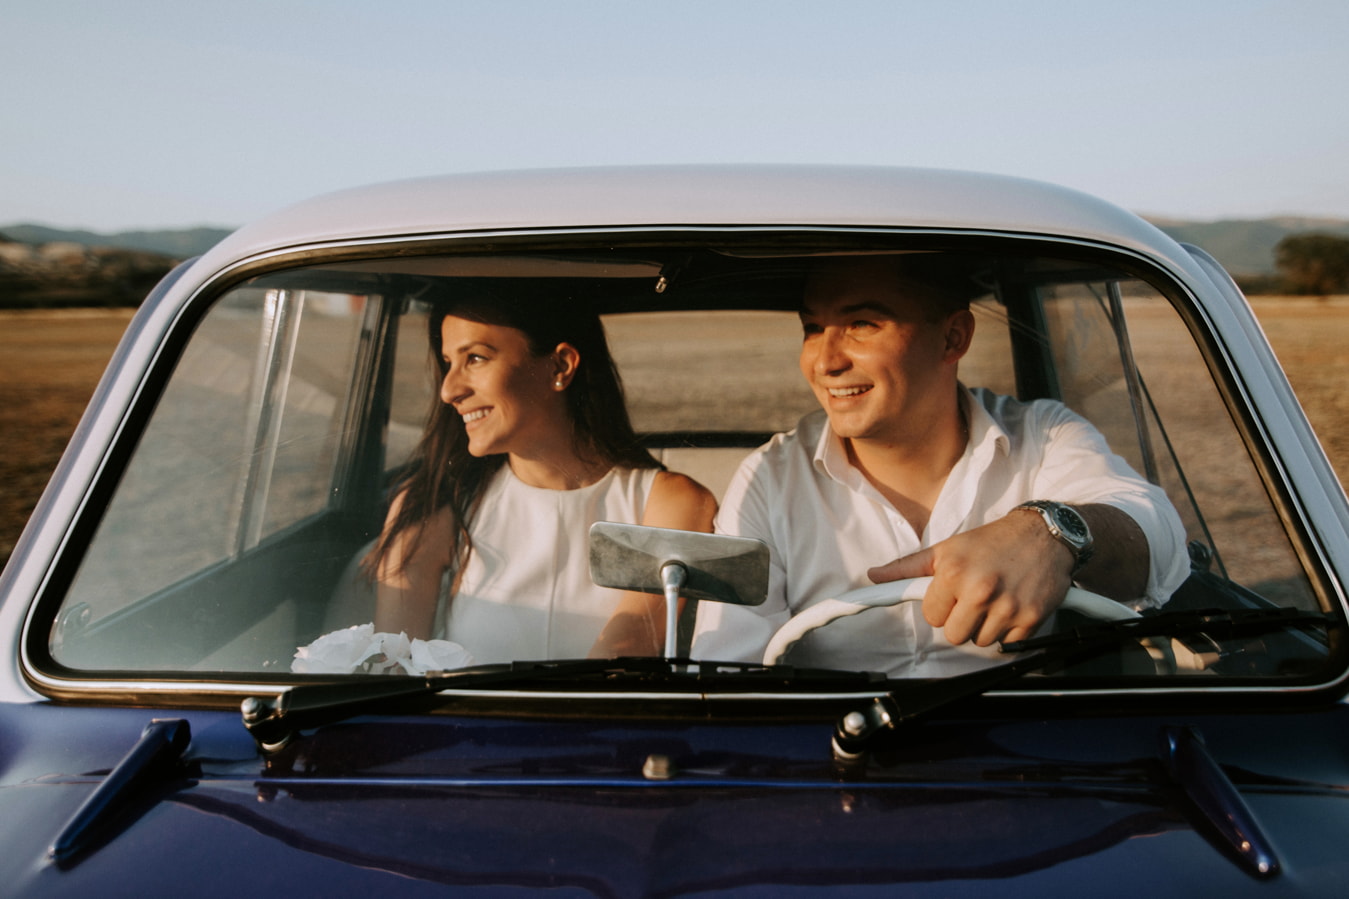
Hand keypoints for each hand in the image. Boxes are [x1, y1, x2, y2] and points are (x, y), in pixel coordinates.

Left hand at [866, 512, 1075, 645]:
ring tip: (993, 601)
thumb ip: (908, 567)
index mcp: (953, 573)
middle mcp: (980, 590)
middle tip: (973, 600)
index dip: (941, 607)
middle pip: (954, 635)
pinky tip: (1011, 607)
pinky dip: (1008, 632)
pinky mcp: (1031, 619)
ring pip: (980, 642)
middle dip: (961, 621)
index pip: (932, 616)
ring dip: (984, 627)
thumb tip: (874, 575)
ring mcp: (1007, 607)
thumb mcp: (947, 549)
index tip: (951, 596)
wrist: (1043, 534)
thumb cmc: (991, 542)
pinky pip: (1008, 644)